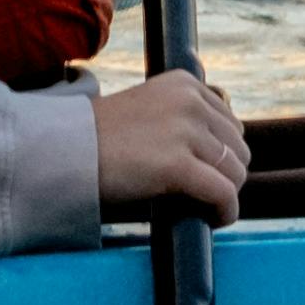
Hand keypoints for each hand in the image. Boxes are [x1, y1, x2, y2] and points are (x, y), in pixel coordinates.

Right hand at [94, 69, 245, 221]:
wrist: (66, 152)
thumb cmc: (102, 140)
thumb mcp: (150, 110)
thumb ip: (185, 119)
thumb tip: (223, 153)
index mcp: (185, 83)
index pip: (230, 124)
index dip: (221, 155)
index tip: (204, 173)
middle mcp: (190, 100)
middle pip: (238, 149)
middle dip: (224, 174)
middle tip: (199, 193)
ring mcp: (185, 131)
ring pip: (235, 173)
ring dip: (223, 195)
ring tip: (200, 206)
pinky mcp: (178, 164)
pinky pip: (223, 194)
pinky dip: (224, 212)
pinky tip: (211, 220)